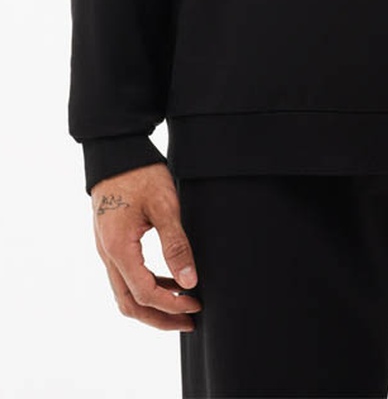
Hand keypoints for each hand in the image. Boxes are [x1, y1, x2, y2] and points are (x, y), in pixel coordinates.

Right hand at [90, 162, 202, 331]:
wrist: (116, 152)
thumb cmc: (141, 173)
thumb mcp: (164, 206)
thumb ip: (176, 244)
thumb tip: (189, 281)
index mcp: (118, 248)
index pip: (144, 293)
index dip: (171, 305)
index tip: (196, 305)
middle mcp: (107, 254)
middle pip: (129, 303)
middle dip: (160, 317)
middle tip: (190, 320)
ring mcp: (106, 250)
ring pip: (125, 293)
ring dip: (153, 304)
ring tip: (183, 304)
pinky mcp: (111, 242)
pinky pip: (126, 276)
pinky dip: (146, 286)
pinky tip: (169, 280)